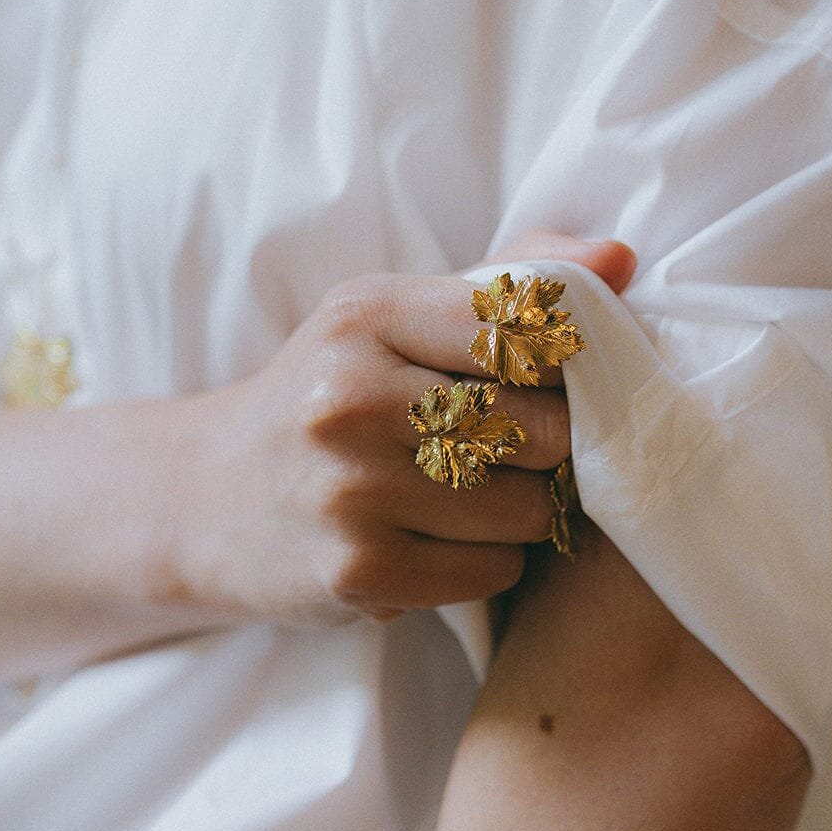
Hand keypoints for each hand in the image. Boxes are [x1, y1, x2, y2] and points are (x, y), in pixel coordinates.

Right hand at [168, 235, 634, 623]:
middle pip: (541, 429)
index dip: (563, 365)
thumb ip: (508, 278)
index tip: (552, 381)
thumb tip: (622, 257)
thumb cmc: (331, 390)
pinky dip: (488, 562)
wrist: (209, 497)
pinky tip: (442, 539)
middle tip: (518, 449)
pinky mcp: (355, 573)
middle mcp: (351, 397)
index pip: (523, 331)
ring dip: (523, 511)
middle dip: (550, 447)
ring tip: (475, 493)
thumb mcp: (393, 312)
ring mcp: (350, 490)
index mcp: (368, 313)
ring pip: (525, 509)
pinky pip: (491, 572)